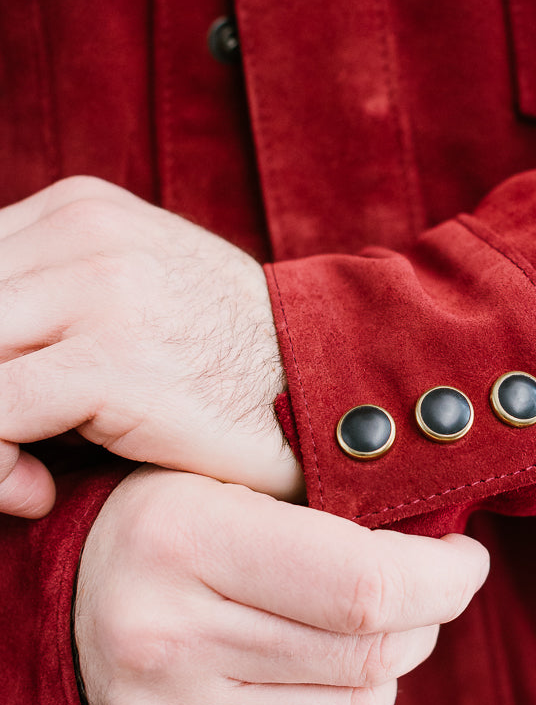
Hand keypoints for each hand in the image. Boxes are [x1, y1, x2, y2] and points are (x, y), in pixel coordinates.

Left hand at [0, 176, 302, 516]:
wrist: (334, 390)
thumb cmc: (231, 371)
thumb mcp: (129, 305)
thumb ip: (46, 312)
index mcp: (77, 210)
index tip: (9, 413)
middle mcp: (81, 231)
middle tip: (10, 453)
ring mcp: (95, 287)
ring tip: (22, 473)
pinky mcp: (110, 357)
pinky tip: (37, 493)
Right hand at [75, 468, 489, 704]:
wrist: (56, 611)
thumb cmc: (168, 526)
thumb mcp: (226, 478)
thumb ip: (325, 501)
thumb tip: (447, 538)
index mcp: (181, 540)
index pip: (365, 585)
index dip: (443, 578)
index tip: (465, 559)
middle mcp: (165, 640)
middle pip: (372, 654)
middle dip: (424, 619)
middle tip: (421, 589)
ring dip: (386, 672)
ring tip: (358, 632)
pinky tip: (309, 678)